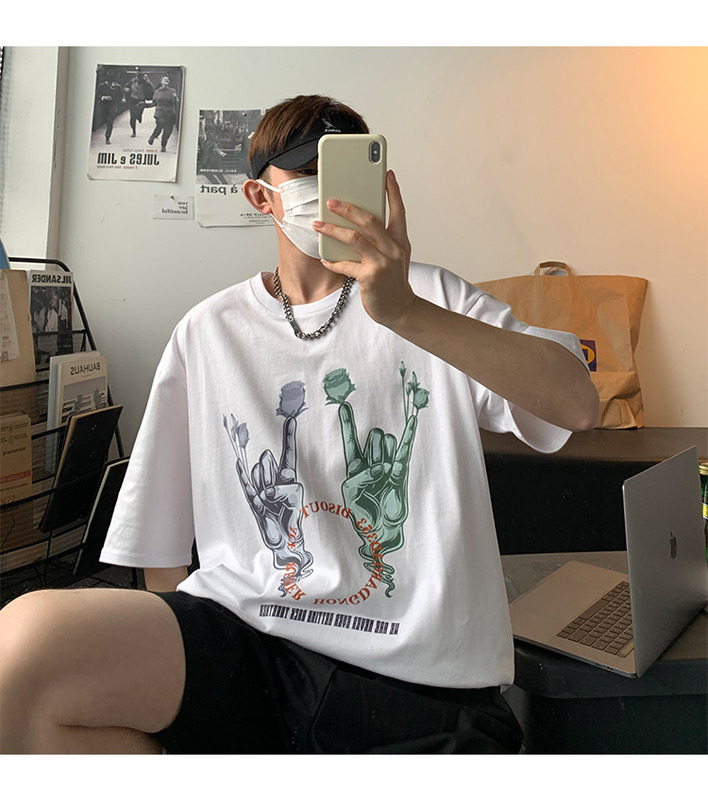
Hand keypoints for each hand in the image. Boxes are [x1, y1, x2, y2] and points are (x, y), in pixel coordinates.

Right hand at [235, 416, 311, 579]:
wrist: (286, 542)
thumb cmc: (292, 517)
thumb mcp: (296, 498)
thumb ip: (285, 490)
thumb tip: (267, 492)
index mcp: (288, 478)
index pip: (288, 454)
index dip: (289, 437)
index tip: (292, 419)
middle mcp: (274, 481)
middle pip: (270, 464)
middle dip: (273, 470)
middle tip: (277, 489)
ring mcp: (263, 491)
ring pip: (261, 476)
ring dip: (267, 483)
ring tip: (272, 501)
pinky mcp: (255, 504)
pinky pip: (249, 489)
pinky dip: (244, 477)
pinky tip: (239, 464)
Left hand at [313, 170, 416, 328]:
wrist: (400, 309)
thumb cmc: (393, 281)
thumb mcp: (394, 256)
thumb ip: (382, 239)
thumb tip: (356, 222)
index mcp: (400, 240)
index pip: (398, 210)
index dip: (393, 191)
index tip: (386, 173)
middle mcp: (393, 249)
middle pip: (369, 220)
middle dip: (347, 208)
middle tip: (330, 201)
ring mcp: (382, 263)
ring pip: (354, 238)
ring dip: (332, 230)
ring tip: (318, 225)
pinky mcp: (370, 278)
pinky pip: (346, 264)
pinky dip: (333, 260)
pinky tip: (325, 258)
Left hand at [338, 402, 417, 549]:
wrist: (380, 530)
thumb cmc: (362, 511)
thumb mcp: (351, 493)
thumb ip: (361, 477)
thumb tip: (384, 467)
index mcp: (355, 466)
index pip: (351, 441)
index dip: (348, 423)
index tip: (344, 405)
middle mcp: (372, 462)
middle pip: (374, 437)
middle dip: (374, 446)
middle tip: (375, 468)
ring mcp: (387, 465)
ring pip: (387, 442)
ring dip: (385, 452)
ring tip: (384, 473)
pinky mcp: (400, 472)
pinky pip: (405, 451)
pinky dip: (409, 435)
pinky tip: (412, 421)